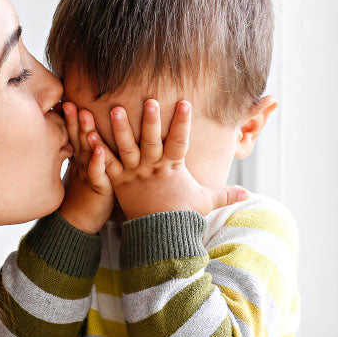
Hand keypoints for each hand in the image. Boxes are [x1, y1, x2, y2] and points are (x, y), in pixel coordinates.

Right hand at [57, 102, 115, 233]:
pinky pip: (98, 172)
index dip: (68, 119)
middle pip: (77, 138)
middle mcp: (82, 164)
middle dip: (73, 119)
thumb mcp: (83, 172)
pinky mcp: (98, 187)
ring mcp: (88, 175)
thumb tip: (86, 136)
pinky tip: (100, 149)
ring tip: (85, 114)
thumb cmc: (84, 198)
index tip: (64, 100)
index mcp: (80, 159)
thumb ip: (84, 154)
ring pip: (86, 151)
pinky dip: (98, 161)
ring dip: (85, 132)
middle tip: (68, 102)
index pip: (73, 135)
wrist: (78, 225)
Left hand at [93, 99, 248, 217]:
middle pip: (151, 140)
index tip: (185, 101)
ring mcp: (134, 174)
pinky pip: (106, 164)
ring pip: (126, 148)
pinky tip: (89, 134)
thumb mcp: (205, 201)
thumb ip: (224, 193)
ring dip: (120, 128)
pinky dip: (98, 150)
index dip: (182, 122)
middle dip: (150, 120)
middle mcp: (152, 168)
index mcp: (173, 168)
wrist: (159, 237)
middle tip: (149, 100)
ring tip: (114, 108)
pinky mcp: (117, 182)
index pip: (180, 141)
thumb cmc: (181, 215)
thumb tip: (248, 193)